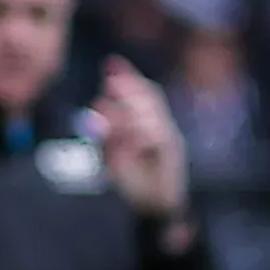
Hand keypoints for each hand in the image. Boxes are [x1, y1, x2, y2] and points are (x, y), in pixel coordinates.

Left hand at [95, 57, 188, 221]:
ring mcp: (169, 138)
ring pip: (153, 115)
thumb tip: (97, 104)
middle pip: (150, 98)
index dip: (128, 77)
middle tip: (109, 79)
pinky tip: (123, 139)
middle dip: (129, 86)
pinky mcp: (172, 153)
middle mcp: (160, 127)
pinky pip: (157, 136)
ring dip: (130, 111)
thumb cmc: (133, 182)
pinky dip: (139, 134)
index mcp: (146, 124)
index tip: (111, 62)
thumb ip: (105, 133)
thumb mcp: (110, 156)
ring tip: (107, 114)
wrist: (154, 208)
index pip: (140, 94)